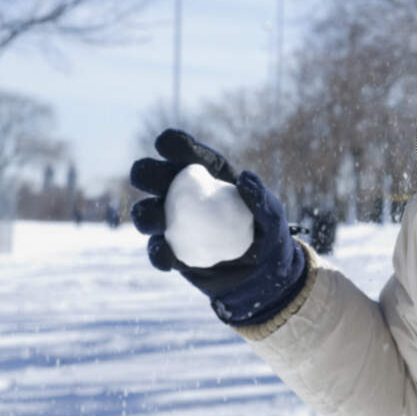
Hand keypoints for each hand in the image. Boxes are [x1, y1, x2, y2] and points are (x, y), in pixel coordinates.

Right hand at [130, 129, 306, 324]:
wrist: (263, 272)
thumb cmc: (268, 233)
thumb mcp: (272, 214)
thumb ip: (260, 196)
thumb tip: (245, 177)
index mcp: (208, 175)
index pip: (187, 154)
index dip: (172, 145)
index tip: (164, 144)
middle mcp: (184, 194)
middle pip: (154, 178)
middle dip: (145, 174)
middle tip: (144, 176)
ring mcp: (175, 222)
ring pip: (147, 213)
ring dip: (145, 214)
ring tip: (155, 221)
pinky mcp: (173, 251)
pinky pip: (158, 251)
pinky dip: (158, 254)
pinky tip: (166, 258)